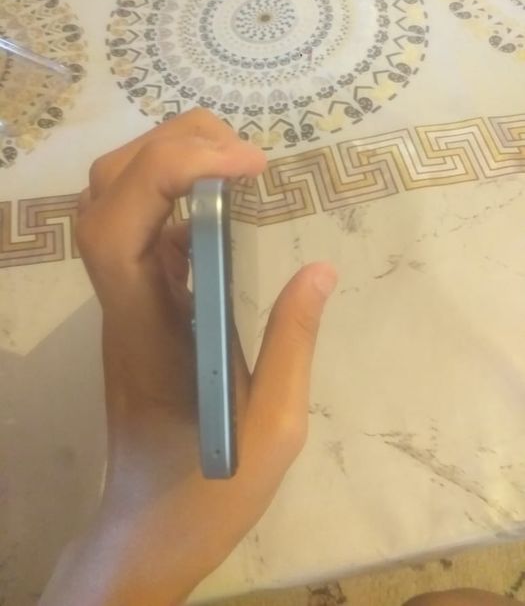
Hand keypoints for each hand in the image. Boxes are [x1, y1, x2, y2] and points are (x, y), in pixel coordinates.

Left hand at [40, 109, 336, 605]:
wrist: (149, 526)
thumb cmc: (209, 487)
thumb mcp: (274, 428)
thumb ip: (293, 344)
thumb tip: (319, 270)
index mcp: (145, 328)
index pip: (121, 223)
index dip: (174, 170)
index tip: (250, 165)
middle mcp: (121, 302)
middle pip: (106, 192)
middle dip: (168, 145)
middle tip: (245, 152)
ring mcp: (124, 301)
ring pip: (113, 201)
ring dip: (164, 160)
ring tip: (233, 161)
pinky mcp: (139, 306)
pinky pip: (139, 229)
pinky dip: (174, 194)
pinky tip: (220, 202)